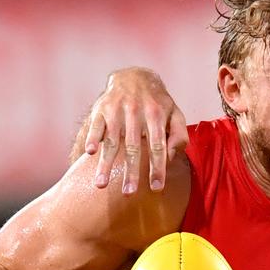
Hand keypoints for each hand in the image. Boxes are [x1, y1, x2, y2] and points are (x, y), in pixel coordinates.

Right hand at [85, 67, 187, 194]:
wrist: (134, 76)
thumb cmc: (158, 103)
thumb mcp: (175, 114)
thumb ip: (179, 135)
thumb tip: (171, 157)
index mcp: (157, 116)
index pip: (159, 146)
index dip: (157, 168)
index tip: (156, 188)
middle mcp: (137, 112)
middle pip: (134, 147)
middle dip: (131, 171)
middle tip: (128, 193)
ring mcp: (117, 110)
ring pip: (112, 140)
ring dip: (106, 163)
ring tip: (101, 185)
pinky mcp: (101, 108)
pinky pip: (96, 126)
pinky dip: (92, 138)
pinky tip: (89, 153)